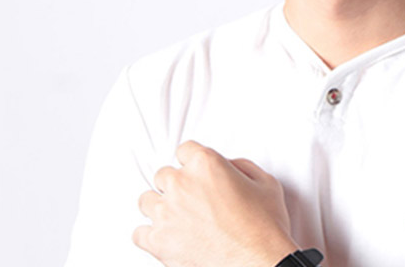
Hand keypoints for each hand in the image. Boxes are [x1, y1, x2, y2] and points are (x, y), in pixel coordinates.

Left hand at [133, 141, 298, 266]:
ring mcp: (167, 213)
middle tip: (192, 198)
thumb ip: (241, 166)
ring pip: (146, 200)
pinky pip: (139, 233)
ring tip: (176, 217)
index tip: (197, 172)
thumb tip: (228, 167)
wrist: (260, 262)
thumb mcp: (265, 183)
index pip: (184, 150)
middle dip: (177, 184)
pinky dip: (150, 235)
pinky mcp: (159, 242)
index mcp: (205, 164)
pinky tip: (166, 237)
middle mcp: (181, 184)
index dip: (193, 161)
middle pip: (163, 174)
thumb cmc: (264, 227)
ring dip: (160, 206)